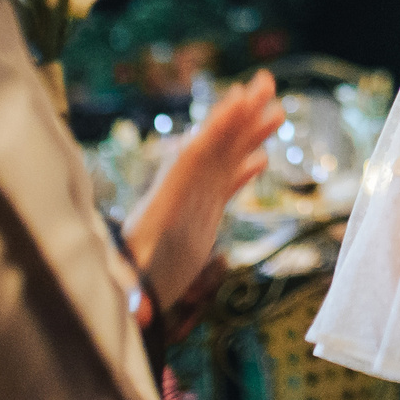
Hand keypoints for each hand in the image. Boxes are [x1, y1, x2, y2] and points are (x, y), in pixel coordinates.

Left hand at [125, 74, 283, 306]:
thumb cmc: (124, 291)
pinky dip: (242, 171)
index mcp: (166, 203)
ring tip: (278, 112)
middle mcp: (182, 194)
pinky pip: (225, 186)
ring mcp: (193, 203)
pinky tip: (262, 159)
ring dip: (249, 135)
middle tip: (267, 83)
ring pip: (226, 160)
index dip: (219, 128)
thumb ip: (130, 297)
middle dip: (240, 115)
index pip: (195, 156)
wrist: (121, 298)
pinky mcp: (200, 217)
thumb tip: (135, 317)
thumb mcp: (126, 290)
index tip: (240, 100)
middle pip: (215, 145)